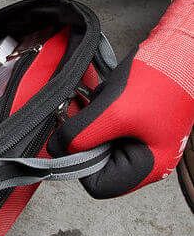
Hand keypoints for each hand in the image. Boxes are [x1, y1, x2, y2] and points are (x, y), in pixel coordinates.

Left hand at [49, 0, 193, 197]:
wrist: (178, 49)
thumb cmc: (158, 81)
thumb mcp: (113, 113)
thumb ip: (81, 135)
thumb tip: (56, 149)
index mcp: (148, 166)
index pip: (98, 185)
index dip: (79, 164)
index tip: (73, 138)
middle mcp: (145, 158)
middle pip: (96, 164)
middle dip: (83, 138)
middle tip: (80, 113)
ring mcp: (141, 140)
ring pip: (97, 142)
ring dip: (89, 122)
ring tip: (97, 100)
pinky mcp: (135, 122)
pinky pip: (105, 125)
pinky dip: (96, 111)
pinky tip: (102, 94)